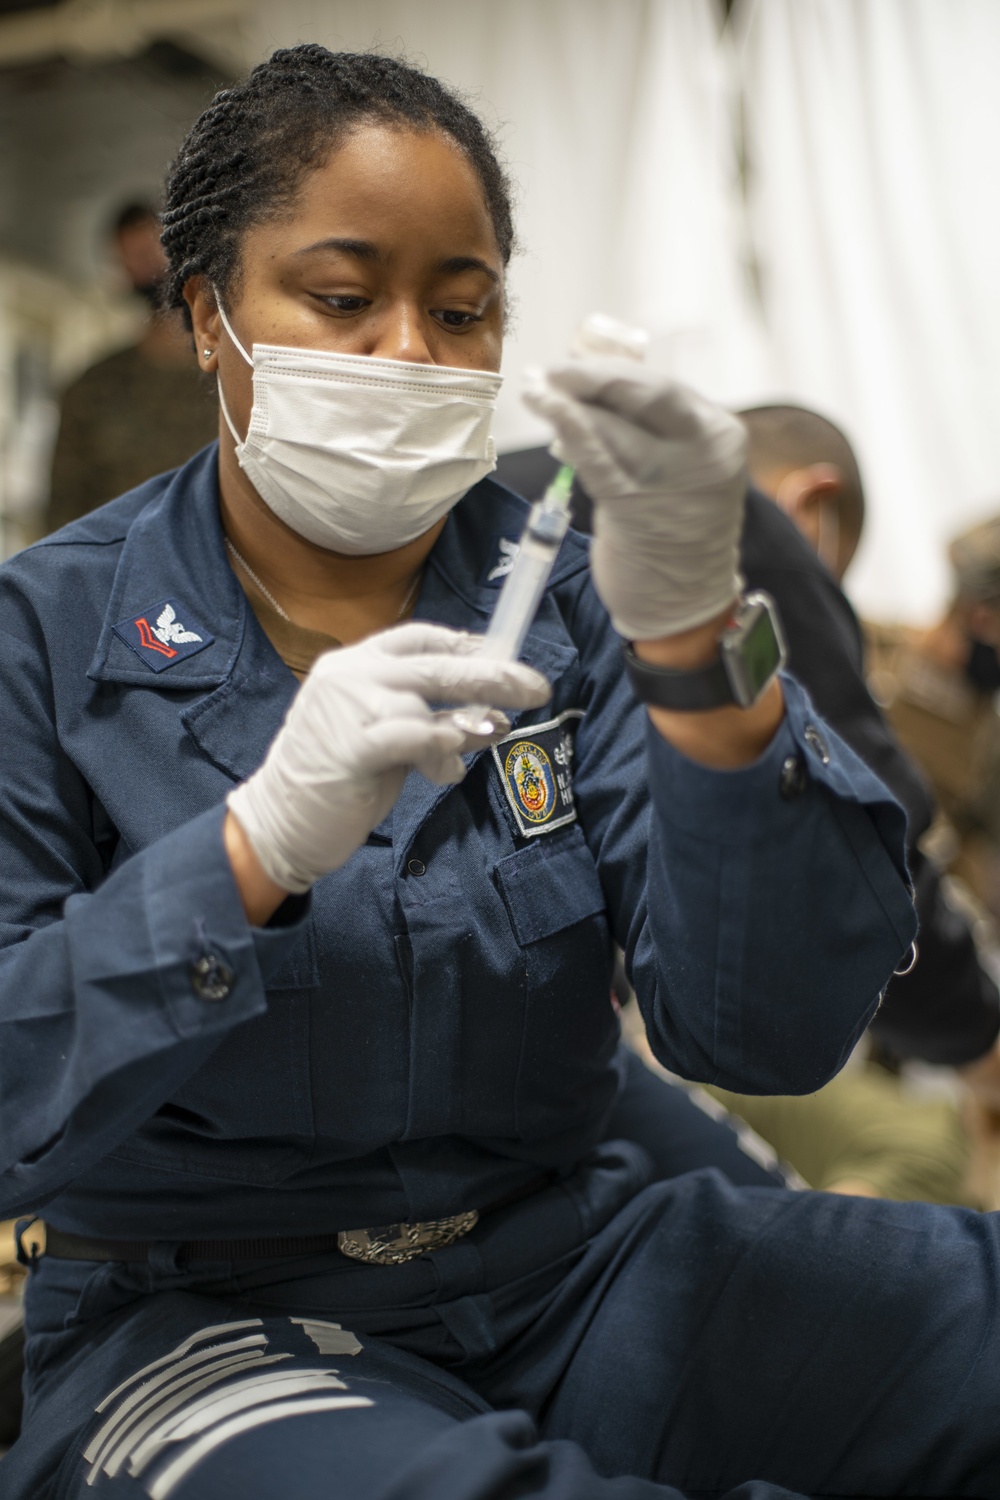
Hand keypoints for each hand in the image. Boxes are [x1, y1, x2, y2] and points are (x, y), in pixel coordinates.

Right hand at [227, 622, 549, 893]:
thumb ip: (426, 721)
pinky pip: (414, 735)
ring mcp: (348, 708)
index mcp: (352, 664)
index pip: (417, 638)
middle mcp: (349, 676)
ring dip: (467, 724)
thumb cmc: (336, 781)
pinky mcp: (353, 746)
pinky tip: (450, 766)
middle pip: (435, 665)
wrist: (280, 823)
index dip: (466, 644)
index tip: (503, 654)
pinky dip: (441, 747)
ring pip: (428, 699)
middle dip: (493, 675)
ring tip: (484, 741)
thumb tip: (489, 715)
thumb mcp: (385, 739)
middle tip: (536, 687)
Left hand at [524, 359, 747, 639]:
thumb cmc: (673, 526)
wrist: (684, 598)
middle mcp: (702, 452)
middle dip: (591, 377)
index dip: (612, 368)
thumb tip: (587, 386)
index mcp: (718, 433)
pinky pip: (595, 459)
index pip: (662, 387)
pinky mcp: (636, 508)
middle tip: (550, 370)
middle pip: (643, 394)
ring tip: (534, 390)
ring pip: (613, 426)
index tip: (575, 363)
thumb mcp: (677, 466)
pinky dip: (568, 430)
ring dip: (566, 403)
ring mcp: (671, 481)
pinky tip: (547, 412)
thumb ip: (647, 428)